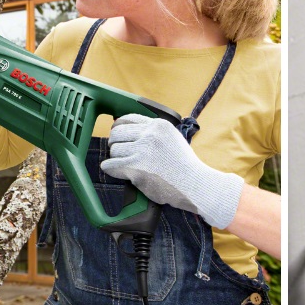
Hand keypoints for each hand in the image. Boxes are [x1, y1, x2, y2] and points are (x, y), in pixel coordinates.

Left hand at [99, 114, 242, 228]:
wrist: (195, 185)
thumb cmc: (185, 167)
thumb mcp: (173, 138)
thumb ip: (155, 133)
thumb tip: (131, 132)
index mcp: (158, 125)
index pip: (127, 119)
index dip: (118, 128)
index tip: (118, 136)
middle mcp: (149, 134)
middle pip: (117, 134)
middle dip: (115, 144)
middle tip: (119, 153)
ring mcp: (142, 150)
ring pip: (114, 150)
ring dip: (116, 159)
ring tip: (124, 166)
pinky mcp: (136, 167)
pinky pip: (111, 166)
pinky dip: (110, 169)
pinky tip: (115, 172)